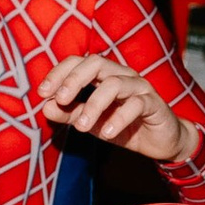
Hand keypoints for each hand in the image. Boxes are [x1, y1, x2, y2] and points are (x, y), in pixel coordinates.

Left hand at [41, 50, 193, 166]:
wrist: (161, 141)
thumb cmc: (124, 126)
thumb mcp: (91, 123)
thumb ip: (69, 114)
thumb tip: (46, 107)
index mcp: (104, 75)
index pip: (79, 62)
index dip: (59, 73)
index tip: (43, 92)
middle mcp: (121, 75)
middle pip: (96, 63)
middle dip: (74, 79)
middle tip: (61, 100)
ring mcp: (139, 87)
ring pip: (113, 84)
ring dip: (94, 105)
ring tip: (82, 128)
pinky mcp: (154, 103)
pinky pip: (136, 104)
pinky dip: (119, 118)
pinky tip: (107, 134)